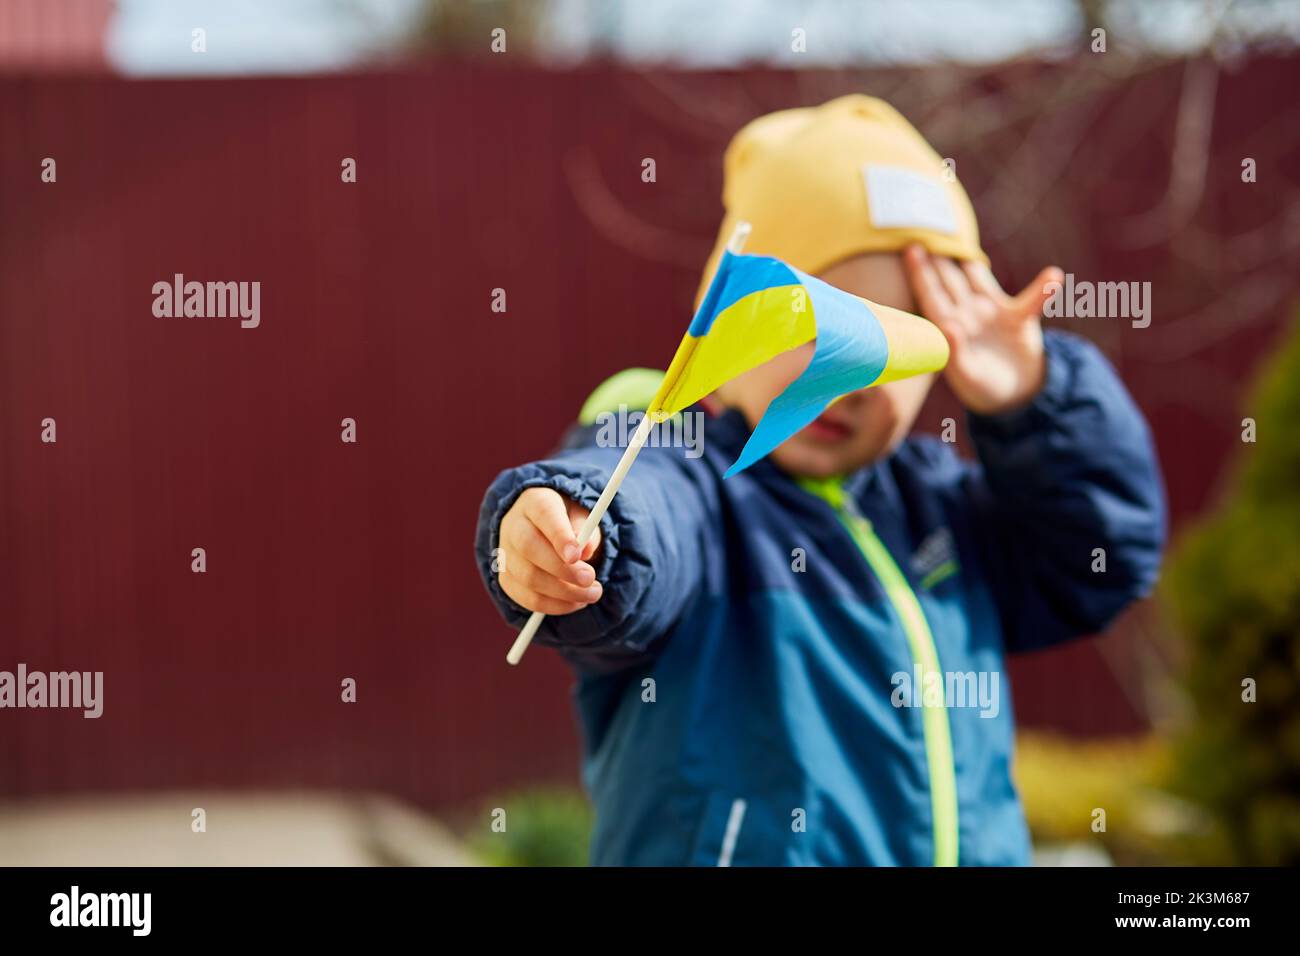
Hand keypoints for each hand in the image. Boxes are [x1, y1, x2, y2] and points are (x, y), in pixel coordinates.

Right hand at [497, 487, 603, 614]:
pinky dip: (554, 605)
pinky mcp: (506, 579)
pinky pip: (527, 598)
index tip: (578, 555)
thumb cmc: (568, 521)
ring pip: (528, 578)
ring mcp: (505, 554)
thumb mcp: (582, 516)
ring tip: (592, 593)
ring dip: (564, 593)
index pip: (544, 514)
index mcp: (535, 501)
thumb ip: (586, 529)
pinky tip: (575, 601)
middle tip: (590, 581)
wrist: (541, 529)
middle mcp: (513, 526)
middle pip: (529, 548)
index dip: (559, 536)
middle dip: (562, 569)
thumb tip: (585, 549)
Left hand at [903, 244, 1061, 414]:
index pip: (931, 296)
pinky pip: (1031, 300)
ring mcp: (992, 312)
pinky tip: (1054, 275)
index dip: (921, 273)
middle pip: (951, 280)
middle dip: (939, 258)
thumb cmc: (980, 386)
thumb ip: (956, 352)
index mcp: (950, 327)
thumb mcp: (967, 375)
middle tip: (925, 227)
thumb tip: (949, 327)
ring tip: (962, 237)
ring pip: (980, 280)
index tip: (911, 249)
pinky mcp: (1019, 318)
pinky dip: (1043, 289)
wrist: (1012, 395)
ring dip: (973, 263)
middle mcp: (968, 314)